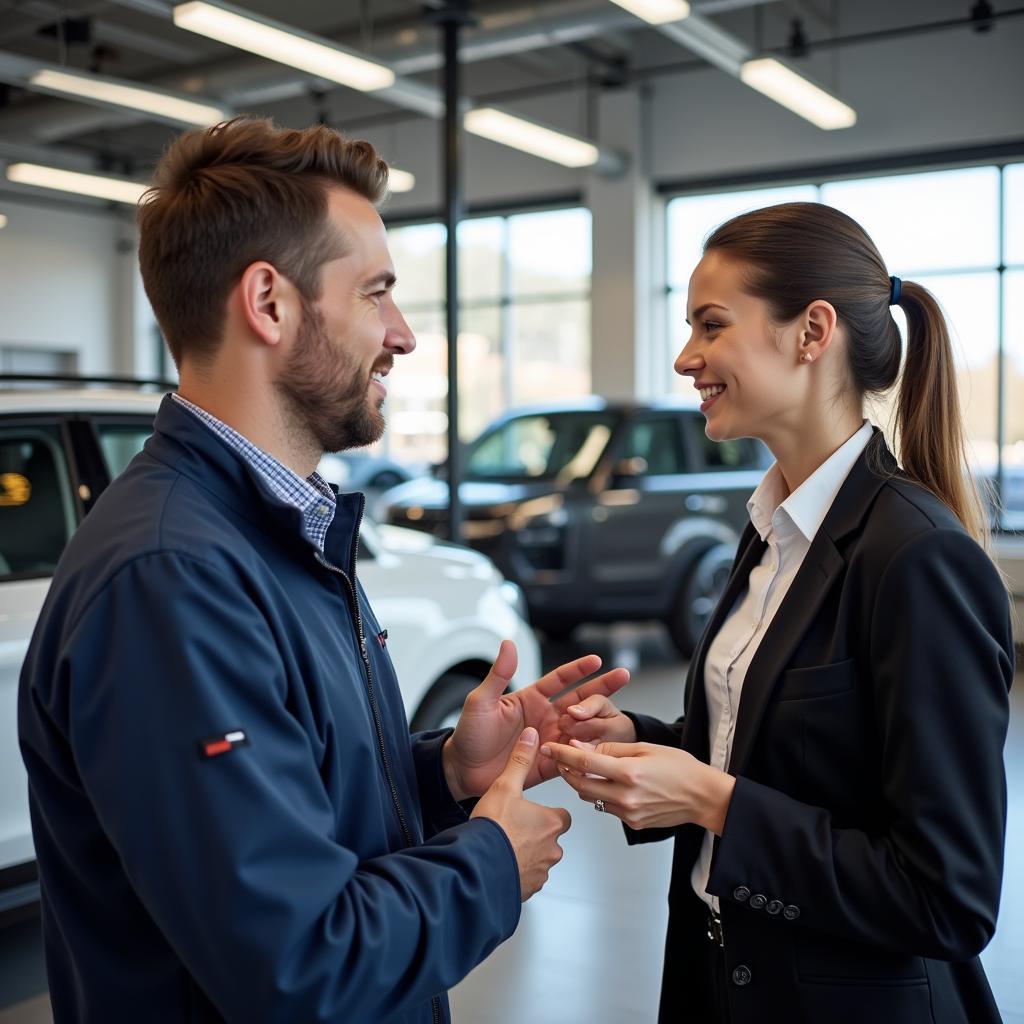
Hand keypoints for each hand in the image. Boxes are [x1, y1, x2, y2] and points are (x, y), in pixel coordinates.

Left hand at [443, 640, 629, 799]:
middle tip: (623, 675)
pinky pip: (574, 757)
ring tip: (609, 716)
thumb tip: (508, 643)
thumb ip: (499, 674)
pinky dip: (588, 752)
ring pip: (582, 728)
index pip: (560, 680)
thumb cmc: (469, 734)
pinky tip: (602, 747)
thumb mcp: (482, 701)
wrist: (462, 771)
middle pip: (580, 700)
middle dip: (602, 687)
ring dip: (596, 721)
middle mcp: (545, 717)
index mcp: (531, 699)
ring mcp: (550, 740)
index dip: (578, 670)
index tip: (597, 660)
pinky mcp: (550, 764)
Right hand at [472, 728, 571, 901]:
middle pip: (551, 838)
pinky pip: (527, 879)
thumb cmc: (493, 828)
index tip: (535, 810)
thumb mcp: (505, 786)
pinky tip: (501, 862)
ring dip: (526, 854)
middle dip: (536, 835)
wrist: (476, 866)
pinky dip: (517, 872)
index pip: (563, 816)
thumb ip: (520, 760)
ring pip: (539, 860)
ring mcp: (541, 871)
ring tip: (505, 844)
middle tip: (514, 827)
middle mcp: (552, 849)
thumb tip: (531, 736)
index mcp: (551, 822)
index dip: (548, 812)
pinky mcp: (528, 889)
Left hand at [540, 739, 734, 834]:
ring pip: (590, 798)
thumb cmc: (679, 768)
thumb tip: (583, 746)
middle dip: (566, 770)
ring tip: (580, 767)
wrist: (702, 796)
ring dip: (581, 782)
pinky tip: (604, 783)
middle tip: (559, 757)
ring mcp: (628, 812)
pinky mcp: (631, 823)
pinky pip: (605, 807)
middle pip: (580, 784)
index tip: (549, 746)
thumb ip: (611, 748)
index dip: (563, 753)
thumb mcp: (645, 748)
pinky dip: (599, 794)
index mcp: (629, 772)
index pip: (584, 761)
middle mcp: (626, 796)